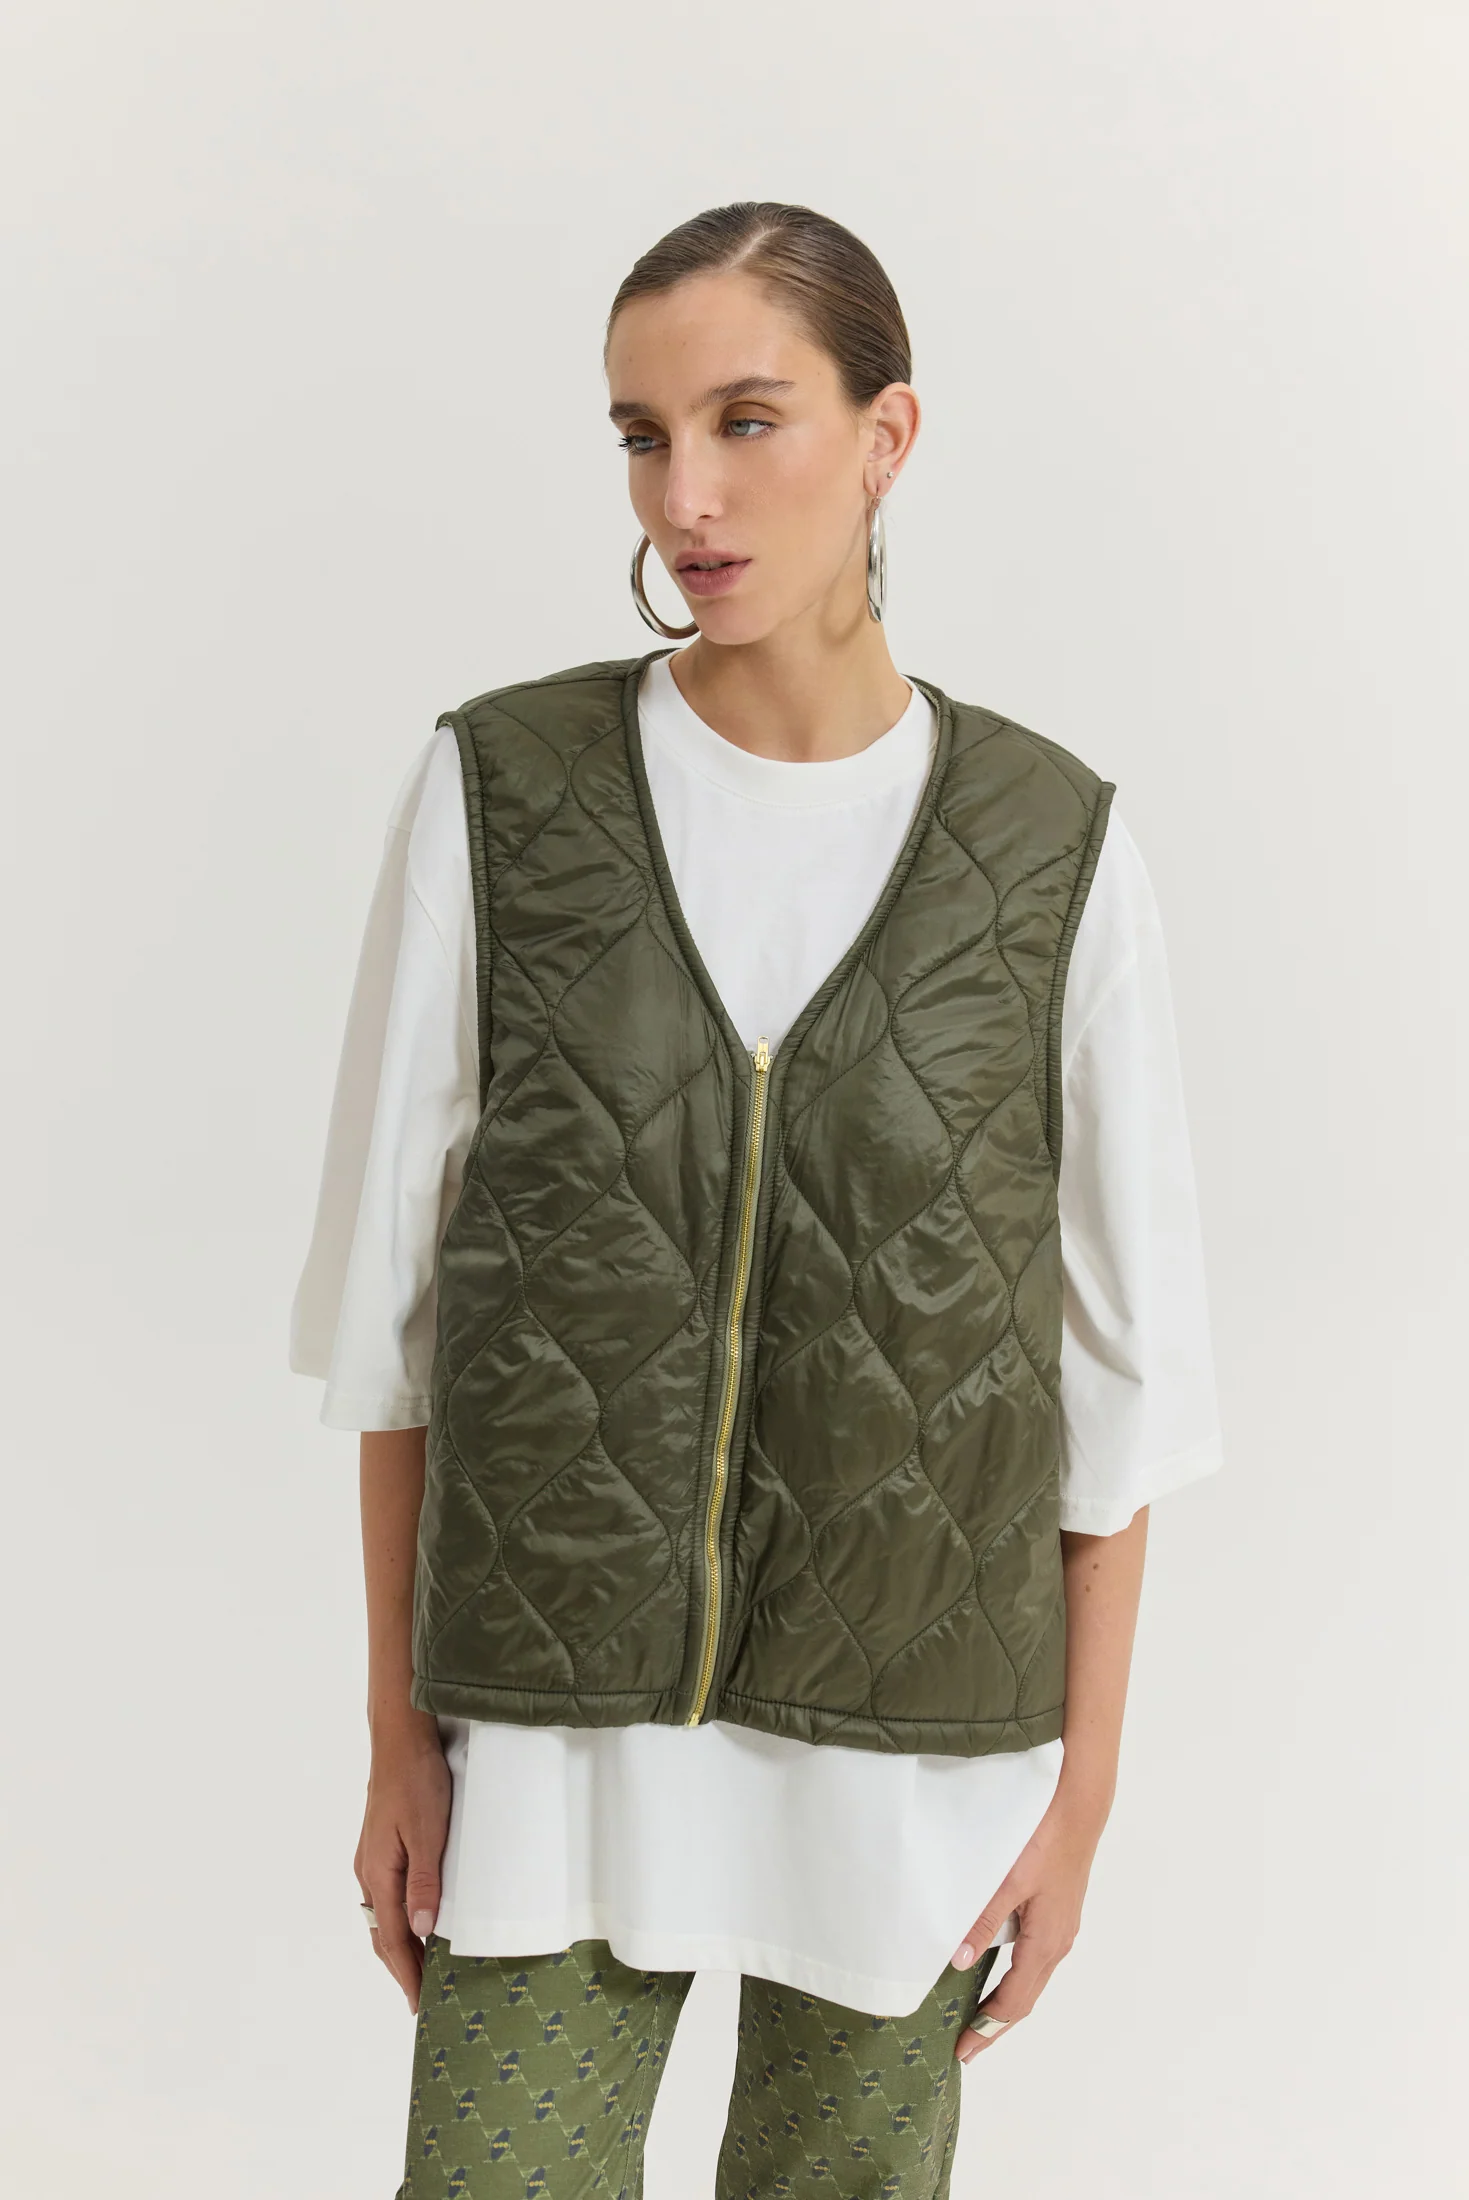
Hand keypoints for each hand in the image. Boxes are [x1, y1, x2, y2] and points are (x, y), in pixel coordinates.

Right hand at [353, 1713, 451, 2012]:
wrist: (400, 1739)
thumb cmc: (417, 1781)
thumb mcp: (428, 1831)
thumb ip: (425, 1881)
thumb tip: (422, 1929)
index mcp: (378, 1874)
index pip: (392, 1939)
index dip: (407, 1974)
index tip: (418, 2005)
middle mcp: (368, 1872)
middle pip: (381, 1934)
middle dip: (401, 1968)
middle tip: (421, 1999)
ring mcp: (370, 1859)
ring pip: (381, 1917)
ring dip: (398, 1946)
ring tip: (420, 1969)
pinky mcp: (379, 1847)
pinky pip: (384, 1897)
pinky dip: (397, 1921)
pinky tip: (413, 1921)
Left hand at [948, 1786, 1107, 2062]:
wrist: (1079, 1808)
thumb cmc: (1044, 1841)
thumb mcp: (1007, 1881)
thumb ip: (982, 1920)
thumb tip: (958, 1961)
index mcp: (1045, 1943)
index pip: (1013, 2002)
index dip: (987, 2029)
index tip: (964, 2052)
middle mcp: (1057, 1943)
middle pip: (1024, 1999)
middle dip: (995, 2026)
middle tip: (967, 2047)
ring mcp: (1061, 1929)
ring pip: (1032, 1981)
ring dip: (1006, 2003)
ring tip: (979, 2018)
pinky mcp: (1059, 1914)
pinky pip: (1036, 1960)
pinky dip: (1016, 1979)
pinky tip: (1000, 1973)